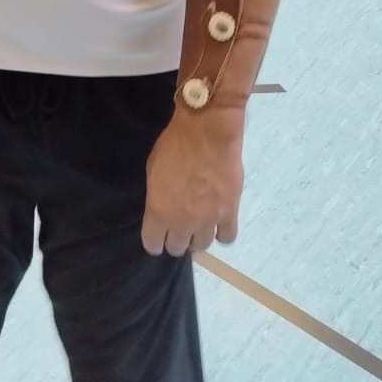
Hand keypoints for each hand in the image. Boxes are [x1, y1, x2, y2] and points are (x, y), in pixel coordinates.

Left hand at [141, 108, 243, 256]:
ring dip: (198, 237)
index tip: (157, 236)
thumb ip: (158, 196)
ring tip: (198, 226)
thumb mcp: (153, 169)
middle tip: (179, 227)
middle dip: (176, 240)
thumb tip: (163, 206)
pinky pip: (227, 237)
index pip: (153, 243)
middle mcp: (182, 222)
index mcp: (159, 211)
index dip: (154, 241)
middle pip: (178, 248)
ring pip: (202, 246)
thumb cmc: (174, 145)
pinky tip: (219, 223)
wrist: (206, 134)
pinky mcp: (229, 213)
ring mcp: (207, 220)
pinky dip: (222, 233)